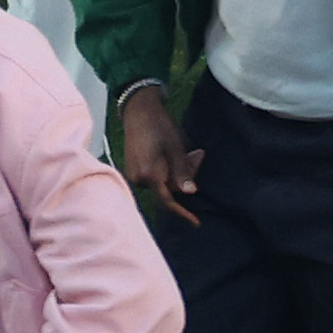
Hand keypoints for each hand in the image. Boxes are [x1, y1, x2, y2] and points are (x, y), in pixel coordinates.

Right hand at [117, 83, 205, 223]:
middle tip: (198, 155)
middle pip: (168, 190)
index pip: (167, 201)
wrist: (138, 110)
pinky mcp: (134, 169)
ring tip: (190, 152)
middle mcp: (138, 178)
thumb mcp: (176, 147)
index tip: (196, 222)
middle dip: (186, 177)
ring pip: (163, 182)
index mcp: (149, 174)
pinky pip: (155, 177)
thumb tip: (190, 193)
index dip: (182, 212)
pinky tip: (175, 154)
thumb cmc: (158, 125)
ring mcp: (134, 174)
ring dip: (178, 171)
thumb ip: (182, 172)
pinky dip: (168, 168)